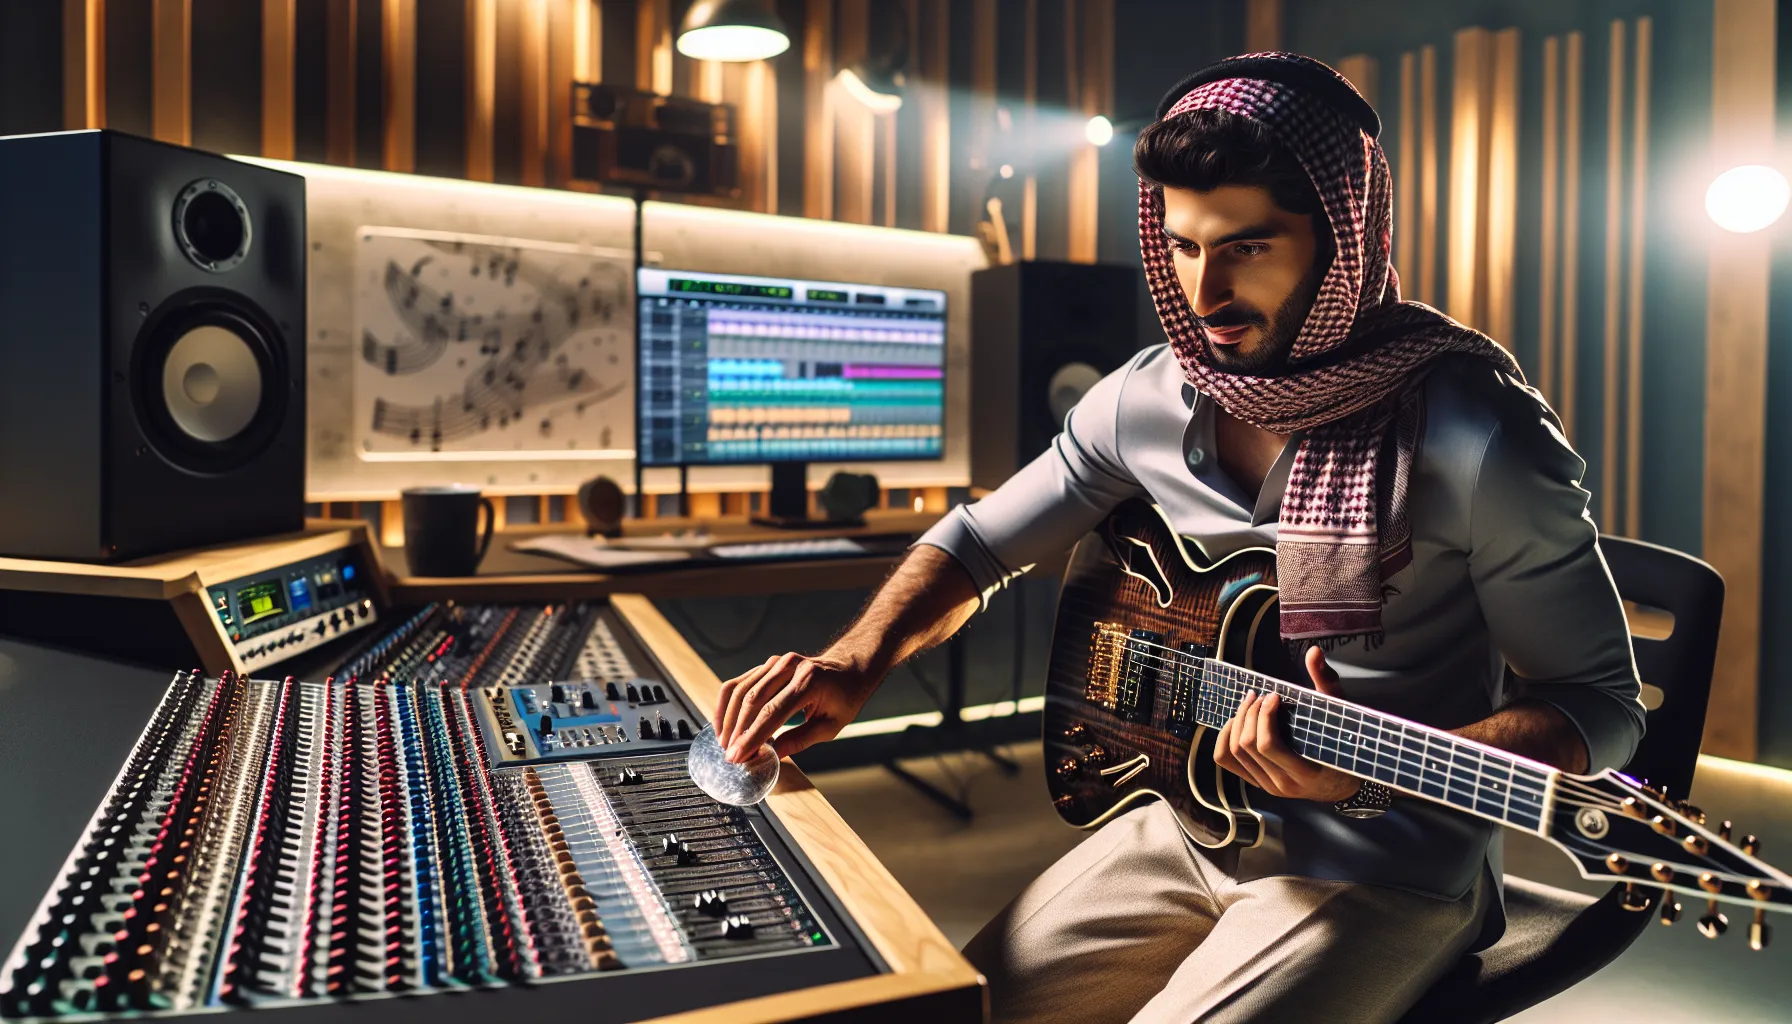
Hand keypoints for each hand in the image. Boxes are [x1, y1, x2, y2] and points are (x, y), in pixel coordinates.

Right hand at [713, 651, 879, 762]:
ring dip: (729, 718)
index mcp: (809, 682)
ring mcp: (776, 662)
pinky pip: (740, 682)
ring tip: (724, 743)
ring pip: (741, 690)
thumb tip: (771, 756)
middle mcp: (789, 667)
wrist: (848, 668)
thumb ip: (800, 740)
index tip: (737, 756)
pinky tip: (724, 723)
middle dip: (738, 731)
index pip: (773, 712)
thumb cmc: (844, 698)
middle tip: (730, 755)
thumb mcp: (830, 725)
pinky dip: (728, 703)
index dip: (752, 736)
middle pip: (753, 700)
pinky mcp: (767, 664)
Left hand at [1213, 647, 1361, 802]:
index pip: (1268, 745)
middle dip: (1249, 713)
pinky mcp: (1256, 782)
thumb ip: (1326, 683)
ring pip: (1234, 752)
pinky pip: (1226, 760)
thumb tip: (1313, 652)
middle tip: (1260, 695)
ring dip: (1238, 721)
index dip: (1264, 715)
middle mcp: (1282, 784)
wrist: (1341, 782)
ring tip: (1250, 703)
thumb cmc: (1343, 745)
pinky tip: (1236, 721)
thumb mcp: (1340, 714)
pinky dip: (1224, 737)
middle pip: (1247, 744)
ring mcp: (1266, 786)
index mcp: (1305, 772)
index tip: (1274, 696)